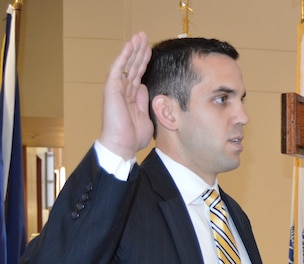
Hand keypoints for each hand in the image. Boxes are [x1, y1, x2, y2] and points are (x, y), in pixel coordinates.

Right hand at [98, 32, 152, 159]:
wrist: (122, 146)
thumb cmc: (133, 137)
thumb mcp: (145, 117)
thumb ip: (144, 101)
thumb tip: (143, 87)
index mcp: (131, 97)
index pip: (138, 74)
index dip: (143, 62)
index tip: (149, 50)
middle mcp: (123, 90)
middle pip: (133, 66)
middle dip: (139, 51)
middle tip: (144, 36)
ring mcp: (117, 88)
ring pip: (126, 64)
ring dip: (133, 49)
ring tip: (139, 36)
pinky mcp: (112, 88)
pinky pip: (118, 69)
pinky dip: (123, 56)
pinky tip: (130, 45)